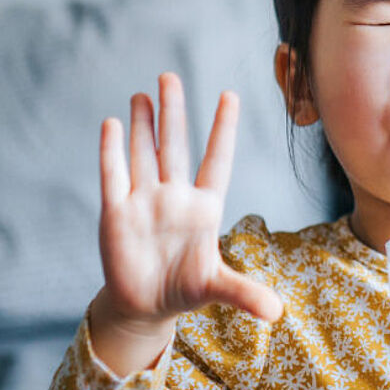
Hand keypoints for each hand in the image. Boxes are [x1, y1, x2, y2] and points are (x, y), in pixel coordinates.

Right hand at [95, 72, 282, 330]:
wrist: (146, 304)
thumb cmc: (186, 288)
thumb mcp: (218, 289)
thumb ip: (245, 294)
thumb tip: (278, 314)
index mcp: (204, 207)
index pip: (216, 160)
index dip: (222, 129)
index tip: (229, 94)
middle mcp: (174, 196)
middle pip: (175, 146)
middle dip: (173, 112)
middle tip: (170, 75)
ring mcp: (144, 201)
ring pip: (144, 153)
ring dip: (143, 124)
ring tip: (144, 93)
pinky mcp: (116, 214)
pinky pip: (113, 176)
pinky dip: (112, 151)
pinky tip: (112, 124)